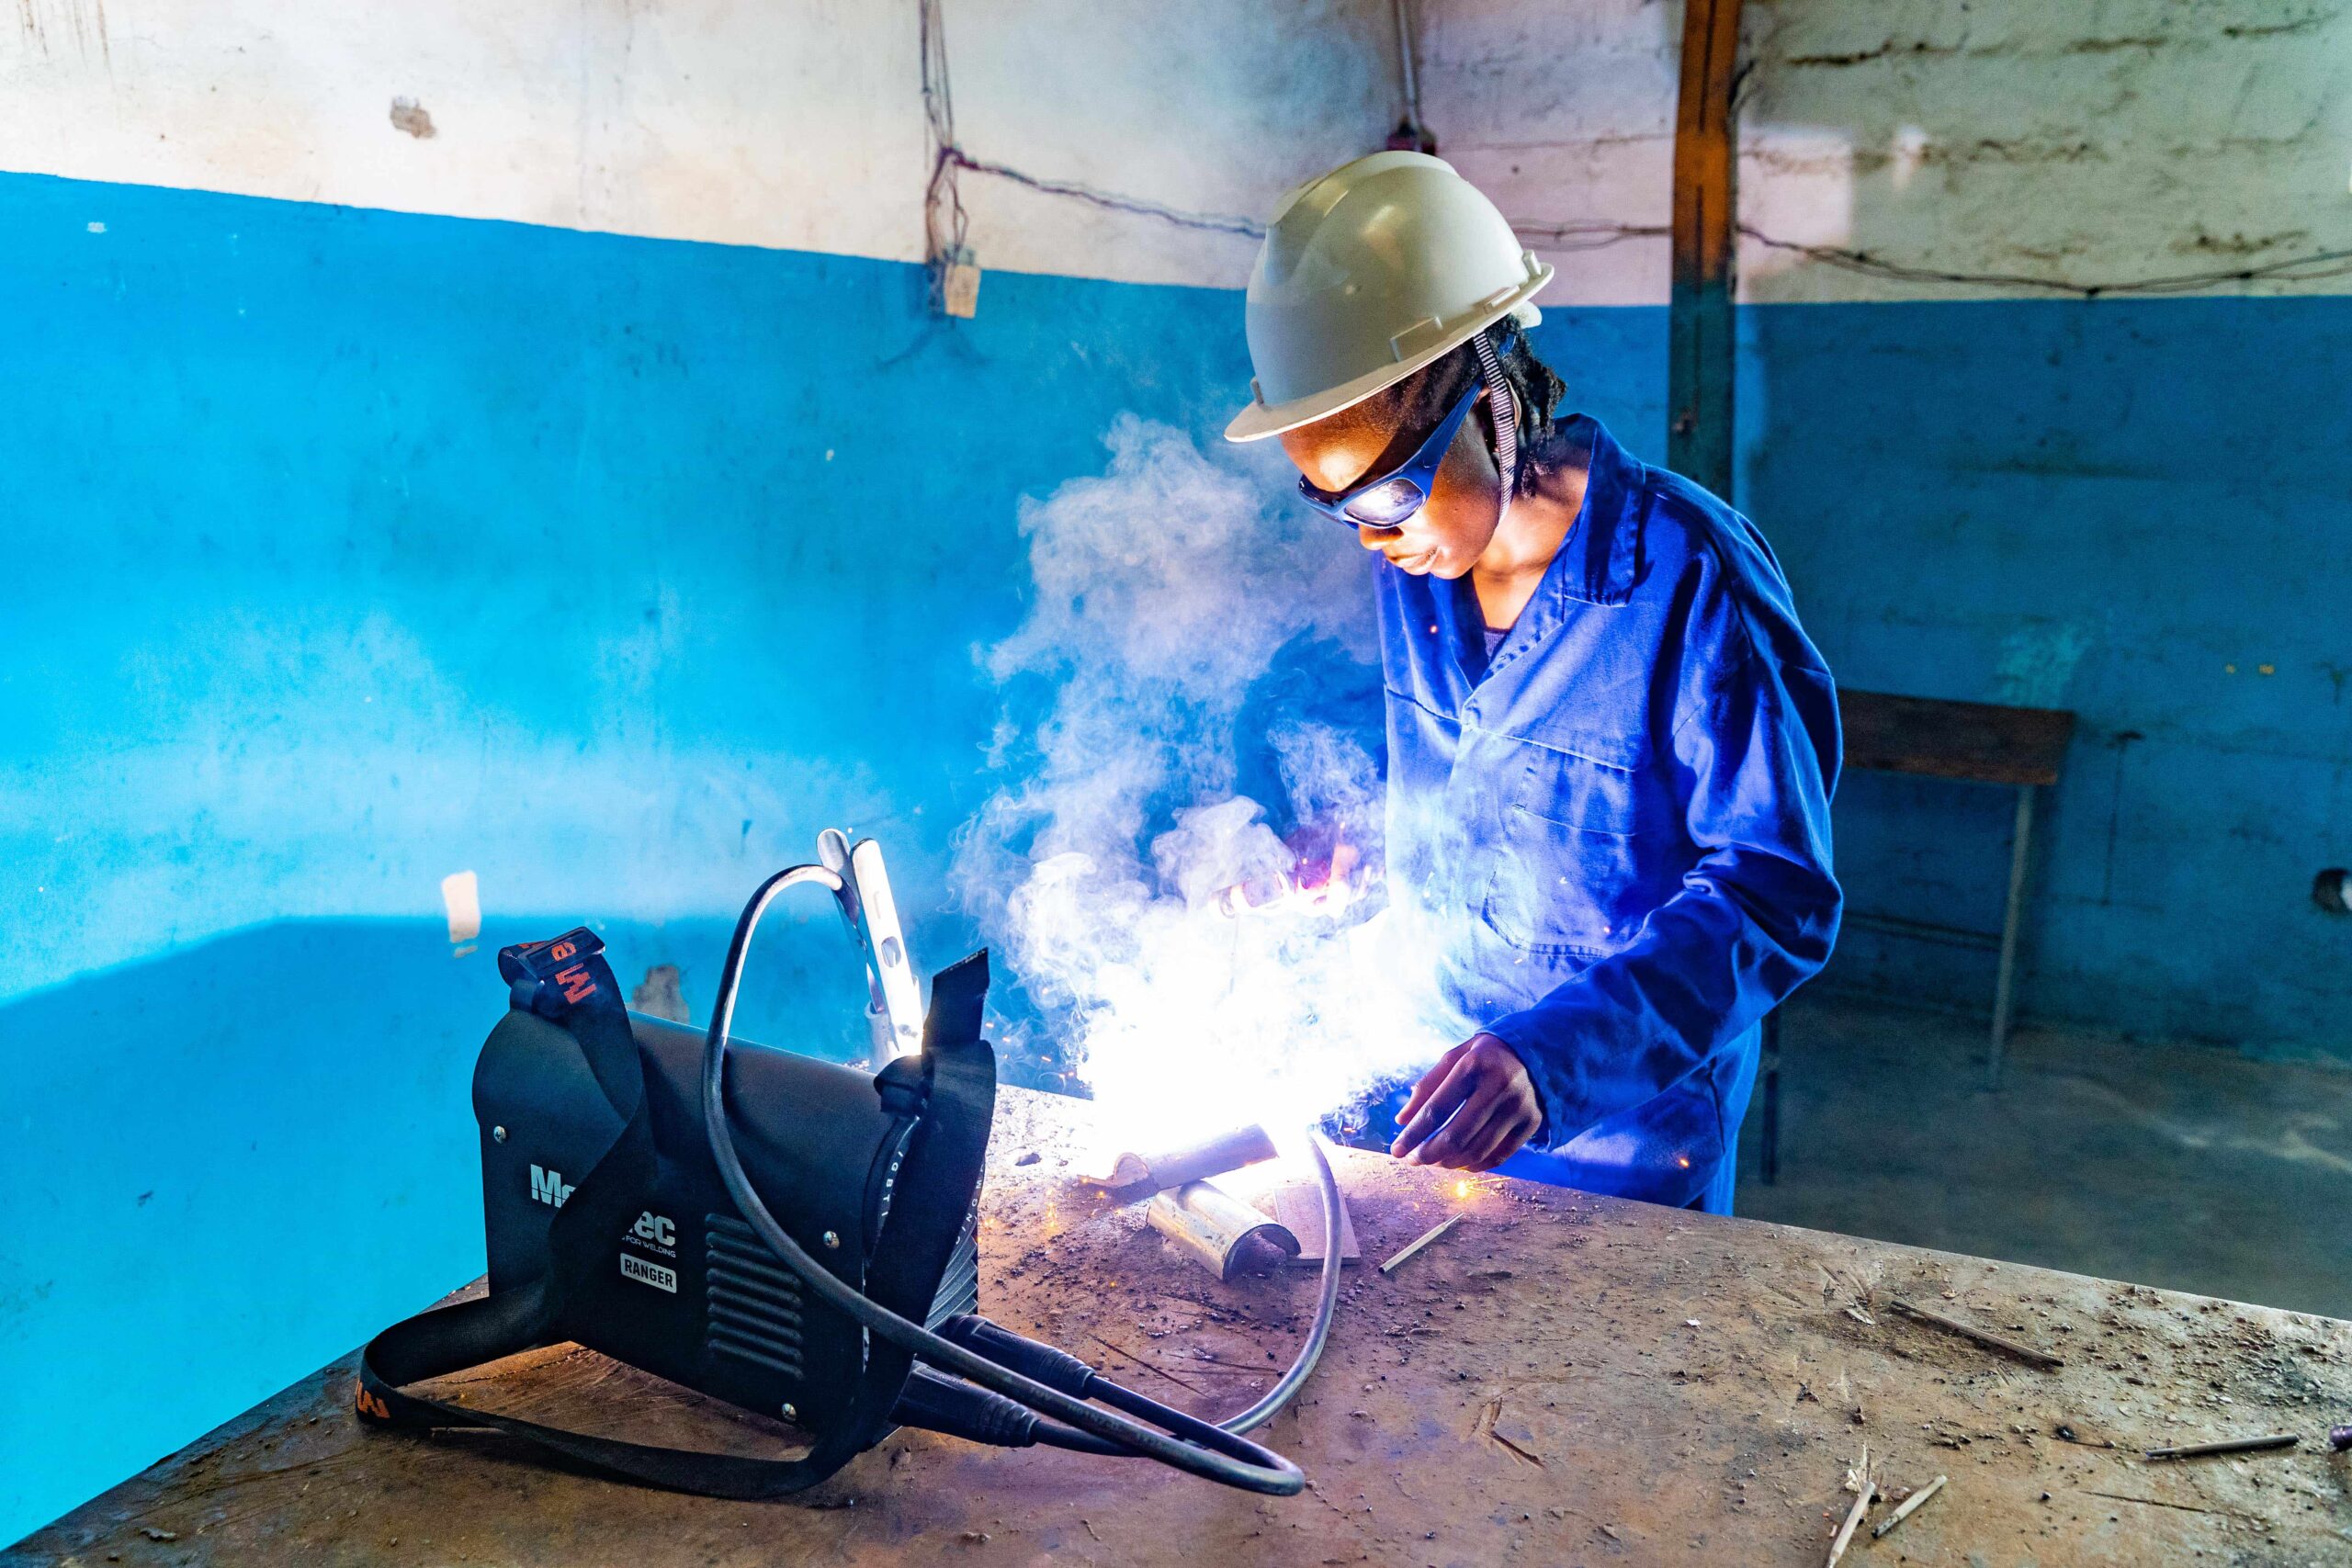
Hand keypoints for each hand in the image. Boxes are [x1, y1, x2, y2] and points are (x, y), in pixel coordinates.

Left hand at [1389, 1034, 1542, 1171]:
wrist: (1536, 1051)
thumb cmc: (1484, 1056)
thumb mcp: (1455, 1058)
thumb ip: (1427, 1086)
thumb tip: (1402, 1121)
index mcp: (1474, 1065)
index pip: (1437, 1109)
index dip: (1413, 1134)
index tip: (1396, 1150)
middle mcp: (1499, 1087)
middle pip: (1456, 1135)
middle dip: (1428, 1153)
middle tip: (1413, 1160)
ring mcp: (1518, 1107)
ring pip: (1476, 1150)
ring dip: (1448, 1162)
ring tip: (1433, 1161)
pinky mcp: (1532, 1122)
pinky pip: (1499, 1156)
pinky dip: (1474, 1165)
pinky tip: (1458, 1163)